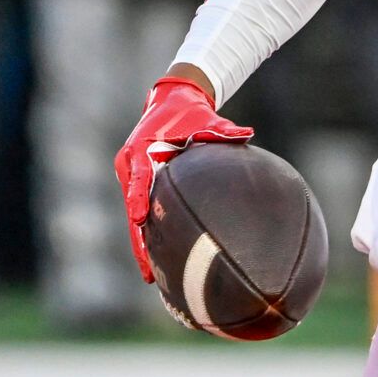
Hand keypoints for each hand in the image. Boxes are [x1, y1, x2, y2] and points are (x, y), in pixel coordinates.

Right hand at [114, 74, 253, 282]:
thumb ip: (221, 129)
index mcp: (140, 151)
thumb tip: (246, 135)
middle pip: (132, 208)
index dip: (135, 199)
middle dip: (138, 240)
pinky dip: (148, 234)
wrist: (171, 100)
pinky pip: (143, 212)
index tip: (136, 219)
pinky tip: (160, 260)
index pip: (137, 179)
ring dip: (142, 244)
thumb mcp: (204, 118)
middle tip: (148, 270)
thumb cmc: (189, 110)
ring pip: (135, 217)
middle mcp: (130, 167)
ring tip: (152, 276)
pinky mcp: (138, 184)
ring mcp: (132, 178)